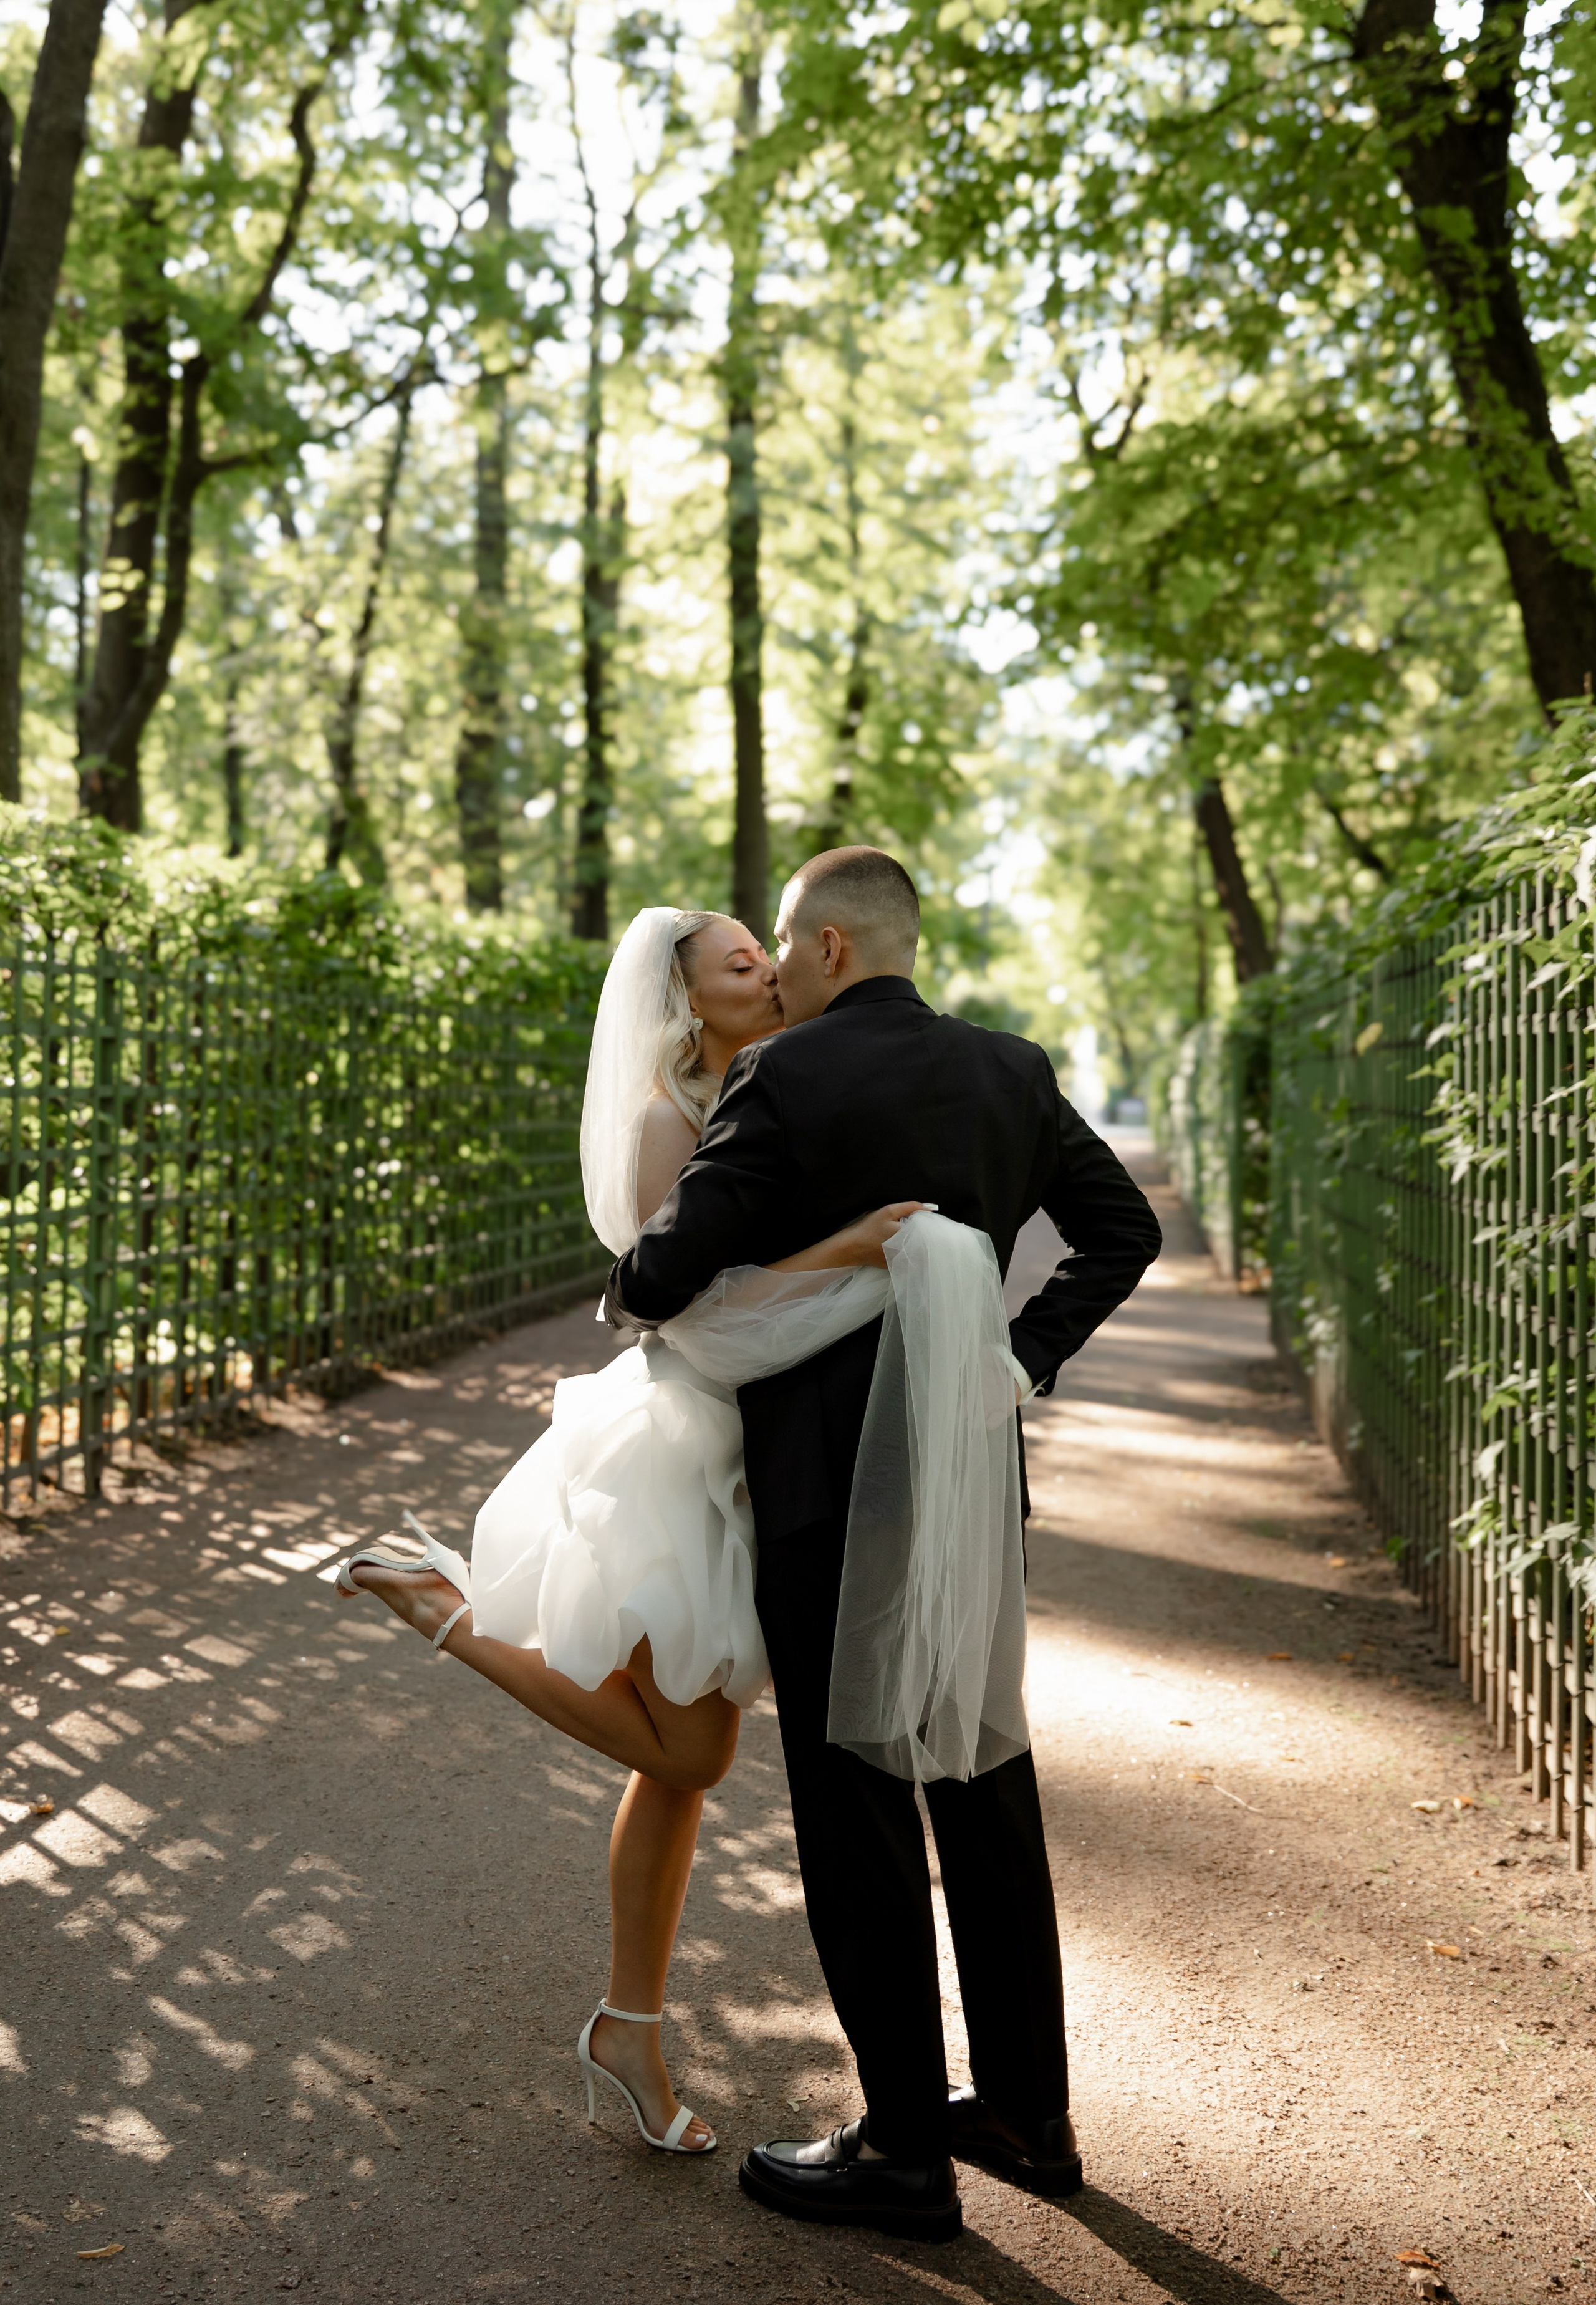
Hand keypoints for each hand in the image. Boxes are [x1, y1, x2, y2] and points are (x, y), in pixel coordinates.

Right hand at [766, 1201, 927, 1273]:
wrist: (851, 1248)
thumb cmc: (869, 1228)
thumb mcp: (888, 1211)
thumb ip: (910, 1207)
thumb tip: (930, 1208)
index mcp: (910, 1236)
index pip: (930, 1232)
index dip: (929, 1224)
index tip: (925, 1220)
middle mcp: (909, 1252)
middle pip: (926, 1243)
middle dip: (924, 1234)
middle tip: (913, 1226)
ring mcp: (903, 1261)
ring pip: (918, 1251)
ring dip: (917, 1244)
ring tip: (905, 1235)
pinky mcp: (896, 1266)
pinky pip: (909, 1258)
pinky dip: (908, 1251)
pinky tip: (898, 1244)